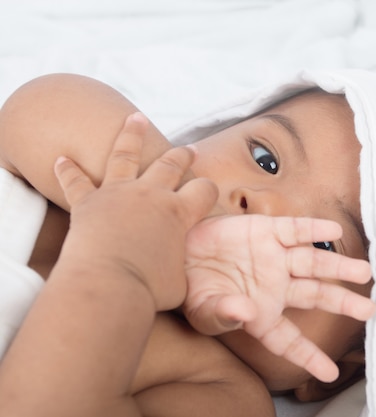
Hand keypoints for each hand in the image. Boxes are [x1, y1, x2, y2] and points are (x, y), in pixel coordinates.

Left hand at [54, 112, 216, 309]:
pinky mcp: (88, 202)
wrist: (109, 285)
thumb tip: (183, 269)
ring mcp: (118, 193)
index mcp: (179, 212)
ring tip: (136, 118)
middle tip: (188, 149)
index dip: (209, 189)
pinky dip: (67, 170)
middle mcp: (151, 194)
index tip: (208, 192)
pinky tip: (61, 158)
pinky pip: (76, 181)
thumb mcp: (181, 281)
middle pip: (171, 163)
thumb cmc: (149, 289)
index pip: (204, 190)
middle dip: (182, 155)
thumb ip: (183, 265)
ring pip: (126, 153)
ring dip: (132, 134)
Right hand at [182, 215, 375, 382]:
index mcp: (263, 314)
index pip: (289, 339)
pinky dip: (313, 230)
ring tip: (363, 272)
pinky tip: (333, 231)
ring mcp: (274, 257)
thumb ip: (223, 316)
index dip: (308, 356)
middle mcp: (276, 286)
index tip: (330, 373)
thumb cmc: (193, 288)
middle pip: (316, 295)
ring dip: (338, 266)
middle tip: (369, 310)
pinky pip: (295, 230)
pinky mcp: (267, 231)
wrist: (180, 250)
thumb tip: (244, 313)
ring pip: (314, 263)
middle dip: (342, 302)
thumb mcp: (204, 311)